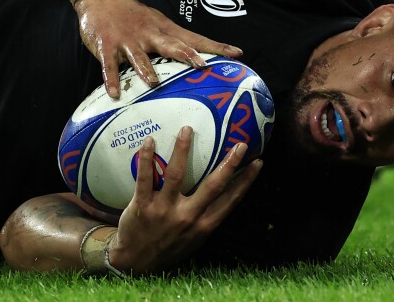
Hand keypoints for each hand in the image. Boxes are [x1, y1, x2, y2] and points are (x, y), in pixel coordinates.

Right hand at [74, 0, 243, 97]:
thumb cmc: (135, 16)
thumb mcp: (158, 24)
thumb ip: (175, 41)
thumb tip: (200, 60)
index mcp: (165, 30)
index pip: (195, 39)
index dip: (216, 47)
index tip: (236, 53)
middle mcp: (150, 35)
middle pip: (172, 45)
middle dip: (186, 55)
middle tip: (201, 65)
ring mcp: (128, 40)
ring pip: (140, 57)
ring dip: (146, 69)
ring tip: (154, 83)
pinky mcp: (107, 46)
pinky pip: (109, 65)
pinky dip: (111, 79)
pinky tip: (115, 93)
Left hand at [109, 129, 261, 272]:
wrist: (135, 263)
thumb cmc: (169, 247)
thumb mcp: (195, 239)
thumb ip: (208, 217)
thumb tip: (224, 190)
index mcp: (204, 225)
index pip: (231, 199)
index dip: (246, 180)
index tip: (258, 162)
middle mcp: (188, 217)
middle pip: (213, 186)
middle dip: (229, 164)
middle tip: (240, 144)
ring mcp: (165, 210)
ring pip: (177, 175)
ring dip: (183, 150)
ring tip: (188, 129)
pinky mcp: (143, 206)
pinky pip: (145, 178)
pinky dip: (147, 158)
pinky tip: (150, 141)